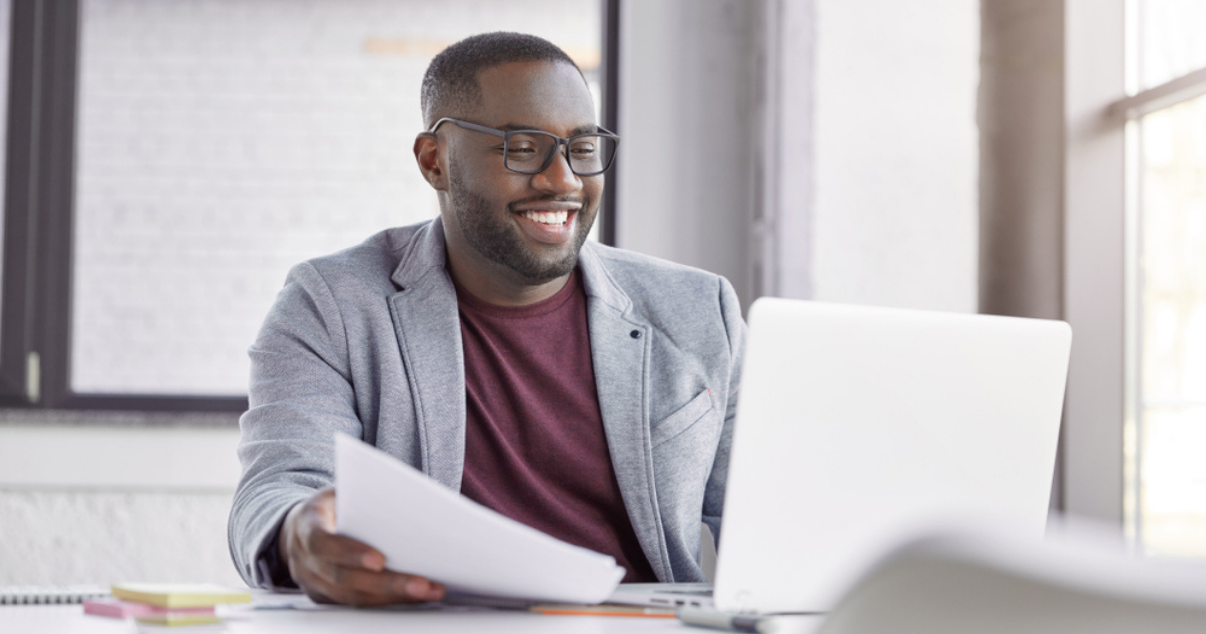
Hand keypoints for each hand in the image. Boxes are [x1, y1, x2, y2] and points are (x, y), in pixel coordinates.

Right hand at [279, 487, 445, 605]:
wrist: (298, 528)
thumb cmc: (330, 506)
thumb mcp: (339, 491)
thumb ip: (362, 493)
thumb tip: (405, 496)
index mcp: (306, 526)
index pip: (323, 543)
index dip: (350, 553)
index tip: (380, 560)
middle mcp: (305, 560)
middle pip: (344, 578)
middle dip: (385, 583)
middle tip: (420, 584)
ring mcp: (313, 582)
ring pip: (353, 597)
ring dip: (393, 596)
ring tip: (427, 591)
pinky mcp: (326, 597)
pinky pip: (356, 604)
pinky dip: (387, 601)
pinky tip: (413, 596)